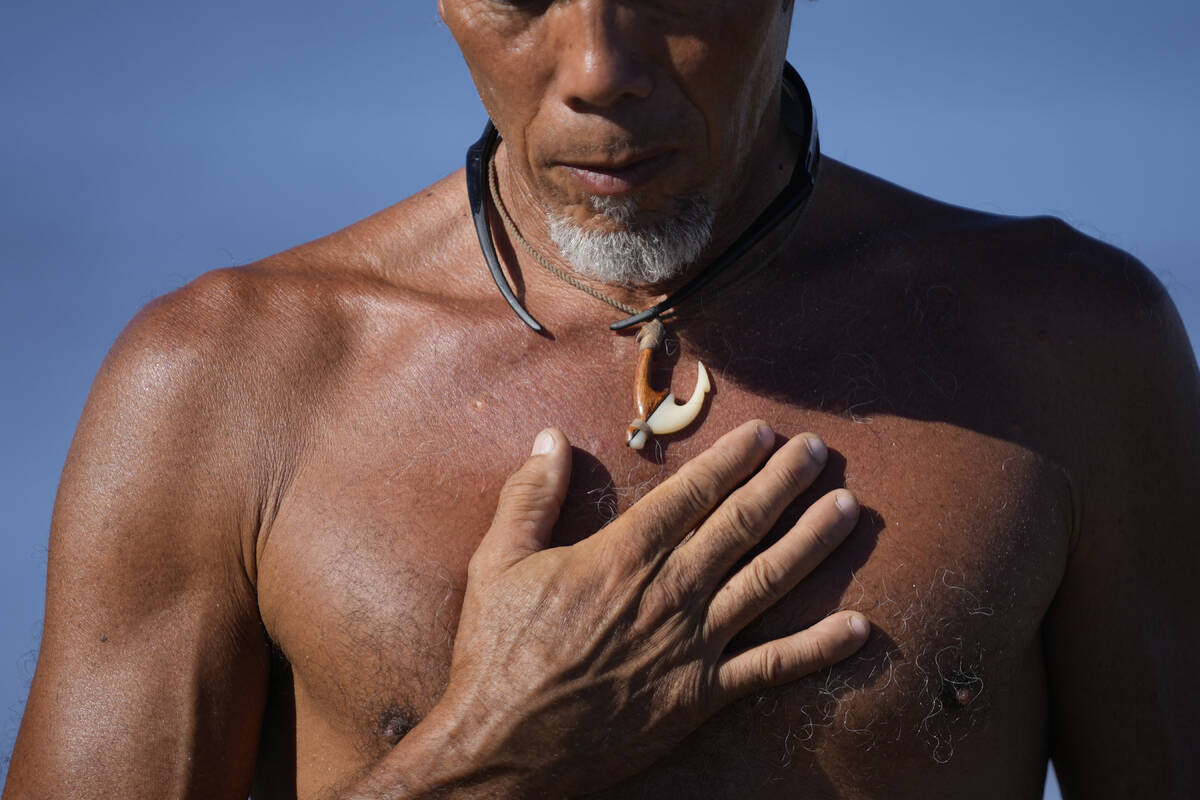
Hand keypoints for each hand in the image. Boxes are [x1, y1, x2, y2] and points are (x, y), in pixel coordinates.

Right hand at [428, 420, 867, 796]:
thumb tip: (552, 437)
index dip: (732, 459)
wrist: (503, 747)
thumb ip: (531, 496)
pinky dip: (818, 649)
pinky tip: (859, 627)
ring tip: (846, 508)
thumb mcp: (498, 562)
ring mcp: (692, 646)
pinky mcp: (700, 697)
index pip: (692, 494)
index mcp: (623, 556)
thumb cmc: (498, 653)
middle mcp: (669, 593)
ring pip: (767, 583)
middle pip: (741, 526)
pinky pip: (771, 669)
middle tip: (818, 452)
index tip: (764, 433)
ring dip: (811, 542)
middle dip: (784, 483)